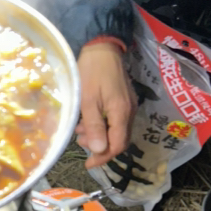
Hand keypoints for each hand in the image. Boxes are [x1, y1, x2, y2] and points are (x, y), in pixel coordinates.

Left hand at [75, 41, 136, 167]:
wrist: (102, 47)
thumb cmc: (92, 72)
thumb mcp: (88, 101)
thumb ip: (94, 126)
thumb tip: (99, 150)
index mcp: (121, 113)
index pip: (117, 145)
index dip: (103, 157)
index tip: (88, 164)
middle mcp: (129, 111)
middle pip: (119, 140)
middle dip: (100, 146)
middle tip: (80, 142)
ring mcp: (129, 105)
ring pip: (117, 130)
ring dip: (99, 135)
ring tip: (80, 131)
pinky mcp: (124, 99)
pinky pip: (116, 120)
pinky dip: (102, 125)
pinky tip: (88, 120)